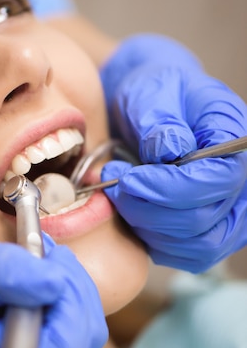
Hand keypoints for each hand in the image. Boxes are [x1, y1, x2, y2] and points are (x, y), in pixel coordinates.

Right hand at [0, 237, 106, 347]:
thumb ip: (5, 273)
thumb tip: (55, 278)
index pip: (65, 345)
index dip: (69, 298)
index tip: (49, 262)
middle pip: (82, 341)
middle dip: (75, 290)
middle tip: (48, 255)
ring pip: (78, 335)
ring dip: (70, 291)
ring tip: (40, 261)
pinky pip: (62, 332)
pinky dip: (61, 299)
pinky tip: (38, 276)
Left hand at [100, 33, 246, 271]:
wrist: (154, 107)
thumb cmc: (155, 94)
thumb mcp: (151, 92)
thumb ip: (160, 120)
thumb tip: (170, 150)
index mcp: (235, 136)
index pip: (219, 179)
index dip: (170, 188)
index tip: (128, 179)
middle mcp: (243, 178)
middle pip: (206, 218)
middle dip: (150, 209)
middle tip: (113, 184)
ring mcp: (231, 209)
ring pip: (198, 245)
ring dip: (149, 228)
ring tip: (119, 195)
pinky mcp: (211, 229)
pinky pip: (188, 254)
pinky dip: (155, 240)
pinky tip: (133, 211)